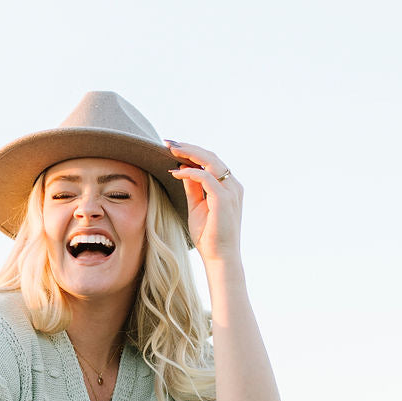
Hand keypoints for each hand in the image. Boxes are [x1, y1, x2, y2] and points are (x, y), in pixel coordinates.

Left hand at [166, 140, 242, 263]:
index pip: (211, 161)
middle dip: (189, 148)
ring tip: (171, 150)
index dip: (192, 152)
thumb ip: (193, 187)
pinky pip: (206, 177)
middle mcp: (233, 186)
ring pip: (210, 161)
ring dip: (189, 153)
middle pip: (211, 157)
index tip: (172, 148)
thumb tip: (183, 169)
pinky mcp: (224, 199)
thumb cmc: (209, 236)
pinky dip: (190, 171)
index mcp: (229, 187)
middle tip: (168, 143)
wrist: (219, 257)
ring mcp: (231, 192)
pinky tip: (176, 172)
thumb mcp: (197, 206)